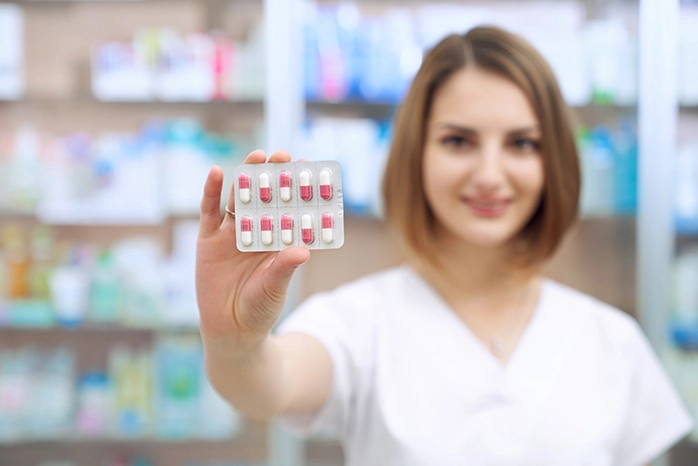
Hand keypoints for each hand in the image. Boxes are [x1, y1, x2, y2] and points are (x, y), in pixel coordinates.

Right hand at [196, 150, 310, 357]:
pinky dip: (211, 192)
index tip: (307, 167)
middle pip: (264, 198)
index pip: (288, 209)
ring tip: (257, 156)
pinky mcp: (208, 240)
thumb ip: (284, 268)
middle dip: (273, 176)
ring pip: (238, 199)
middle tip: (283, 154)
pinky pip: (209, 212)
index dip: (296, 189)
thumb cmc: (260, 309)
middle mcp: (255, 232)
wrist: (230, 330)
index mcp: (277, 240)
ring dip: (247, 178)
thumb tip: (303, 250)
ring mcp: (230, 234)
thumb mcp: (274, 288)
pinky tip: (217, 173)